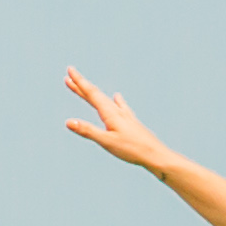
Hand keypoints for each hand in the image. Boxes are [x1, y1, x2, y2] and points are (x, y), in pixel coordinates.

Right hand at [60, 70, 180, 177]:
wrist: (157, 156)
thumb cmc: (133, 150)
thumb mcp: (107, 141)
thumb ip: (88, 131)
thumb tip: (68, 122)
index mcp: (111, 114)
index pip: (92, 94)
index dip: (79, 82)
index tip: (70, 70)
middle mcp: (118, 112)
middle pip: (97, 96)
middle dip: (81, 86)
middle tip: (68, 77)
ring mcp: (126, 117)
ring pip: (106, 100)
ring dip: (93, 94)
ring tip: (86, 87)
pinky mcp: (132, 123)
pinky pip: (120, 107)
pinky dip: (115, 100)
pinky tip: (118, 97)